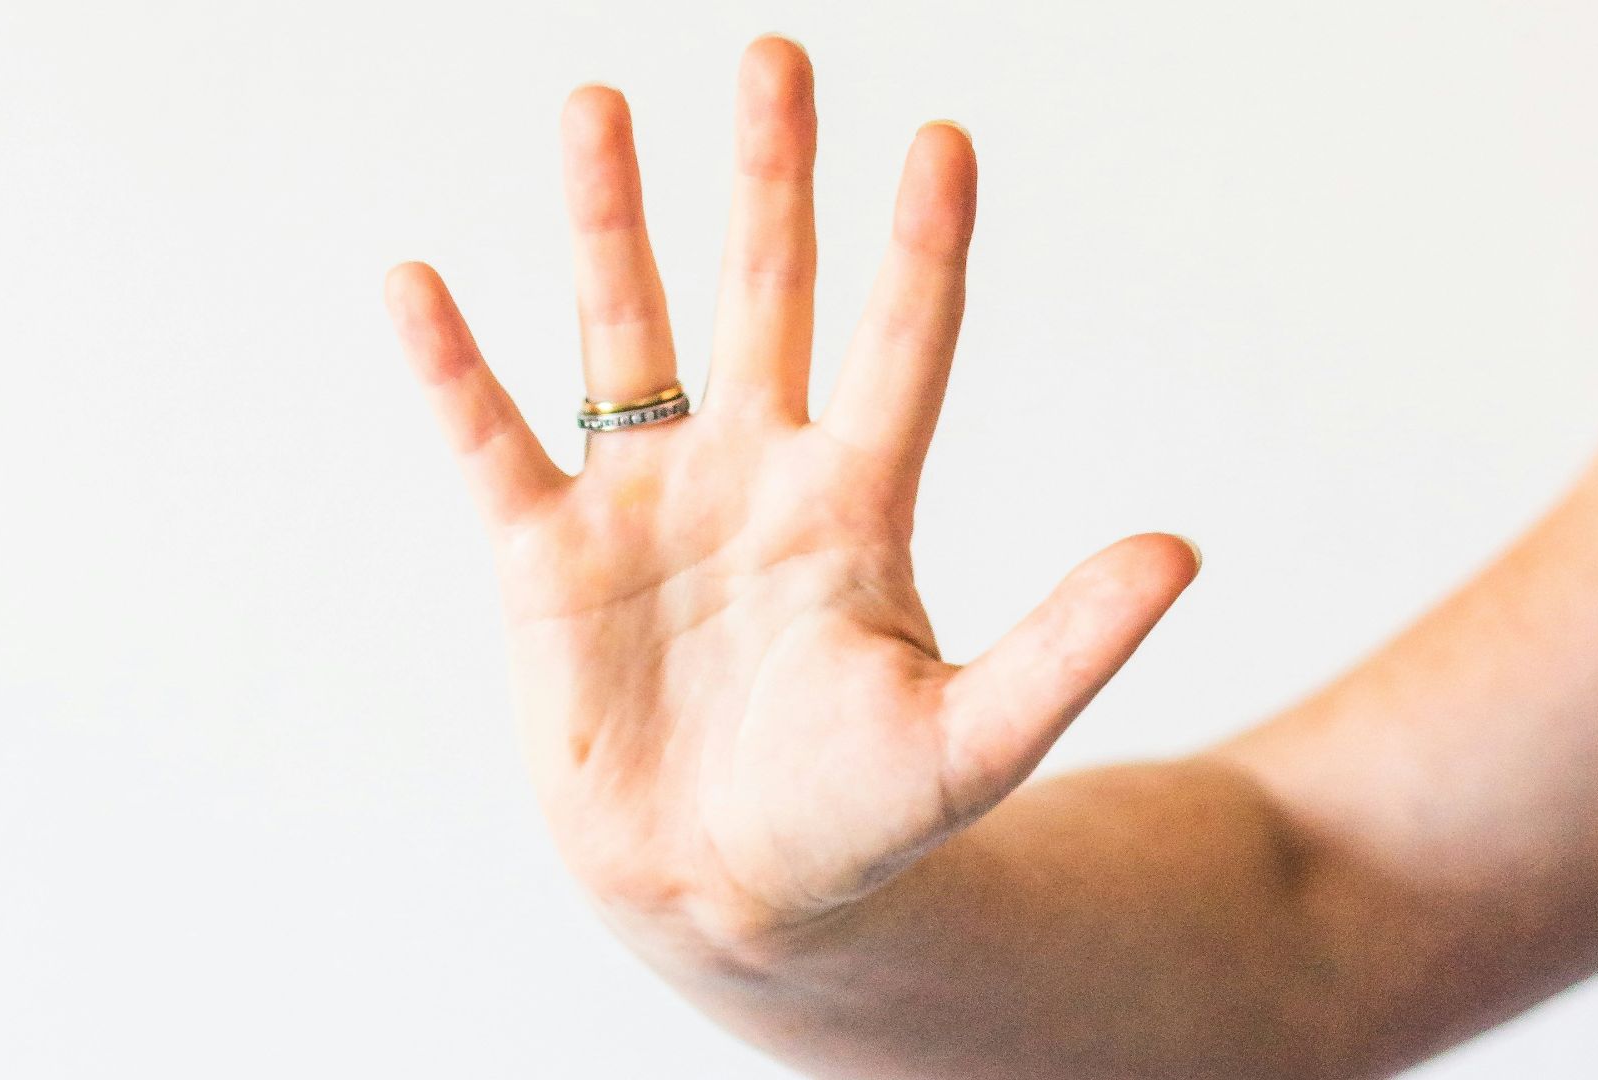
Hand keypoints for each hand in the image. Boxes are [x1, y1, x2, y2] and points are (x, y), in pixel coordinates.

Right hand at [384, 35, 1199, 956]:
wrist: (725, 898)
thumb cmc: (853, 824)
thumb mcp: (969, 740)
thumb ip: (1066, 645)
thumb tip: (1182, 553)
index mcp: (854, 503)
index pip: (901, 343)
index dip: (921, 245)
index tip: (943, 139)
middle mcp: (751, 475)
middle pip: (764, 295)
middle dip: (771, 179)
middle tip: (777, 57)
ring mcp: (645, 507)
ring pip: (625, 334)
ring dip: (612, 223)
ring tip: (598, 104)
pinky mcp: (547, 559)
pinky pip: (490, 440)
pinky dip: (453, 369)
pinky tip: (416, 286)